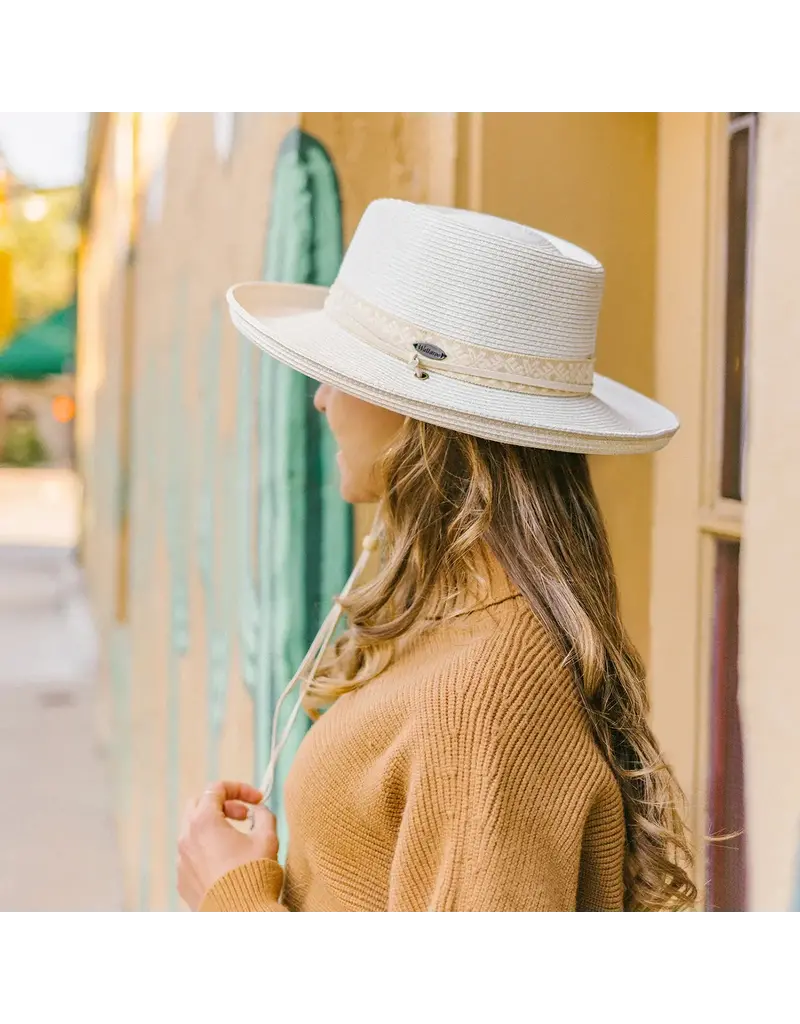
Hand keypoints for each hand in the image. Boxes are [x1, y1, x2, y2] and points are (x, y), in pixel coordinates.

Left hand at [177, 781, 278, 910]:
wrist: (239, 913)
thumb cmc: (253, 873)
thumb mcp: (267, 837)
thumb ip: (263, 814)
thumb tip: (259, 810)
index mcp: (204, 821)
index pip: (216, 788)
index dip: (240, 789)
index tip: (257, 800)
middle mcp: (186, 837)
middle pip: (199, 805)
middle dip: (222, 805)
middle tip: (243, 816)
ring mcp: (181, 859)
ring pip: (193, 830)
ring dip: (213, 827)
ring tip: (236, 840)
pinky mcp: (182, 879)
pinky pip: (191, 854)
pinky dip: (206, 849)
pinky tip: (225, 862)